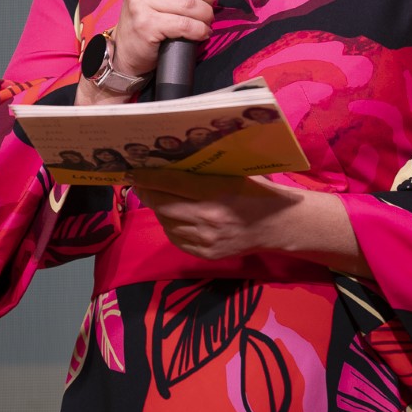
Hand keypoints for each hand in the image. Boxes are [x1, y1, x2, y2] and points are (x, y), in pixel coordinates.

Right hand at [104, 0, 231, 82]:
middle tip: (210, 5)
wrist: (129, 47)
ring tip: (207, 20)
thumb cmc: (154, 13)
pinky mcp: (145, 23)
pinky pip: (183, 24)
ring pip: (188, 3)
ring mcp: (139, 1)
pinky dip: (199, 30)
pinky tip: (201, 32)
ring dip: (205, 14)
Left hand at [129, 169, 300, 259]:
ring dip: (158, 209)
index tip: (134, 169)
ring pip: (167, 223)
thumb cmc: (257, 190)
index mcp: (216, 192)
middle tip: (138, 182)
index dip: (149, 177)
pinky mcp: (205, 255)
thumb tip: (174, 157)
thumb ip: (207, 168)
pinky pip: (176, 239)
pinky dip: (170, 225)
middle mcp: (207, 218)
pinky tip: (172, 215)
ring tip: (156, 196)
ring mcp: (205, 240)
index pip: (172, 183)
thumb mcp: (236, 172)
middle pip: (163, 205)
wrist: (277, 226)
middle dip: (147, 193)